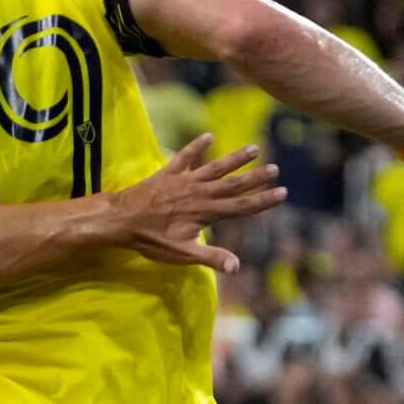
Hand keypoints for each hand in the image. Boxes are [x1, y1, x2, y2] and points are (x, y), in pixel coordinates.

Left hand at [107, 134, 286, 273]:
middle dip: (256, 177)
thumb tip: (237, 267)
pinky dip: (196, 147)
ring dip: (235, 158)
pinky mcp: (168, 173)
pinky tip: (208, 136)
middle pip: (234, 184)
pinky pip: (185, 157)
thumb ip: (211, 258)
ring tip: (253, 147)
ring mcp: (184, 181)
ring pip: (215, 167)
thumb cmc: (150, 240)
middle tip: (275, 168)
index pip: (242, 207)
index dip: (263, 200)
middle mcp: (199, 193)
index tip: (283, 192)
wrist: (120, 220)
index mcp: (206, 213)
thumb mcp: (182, 254)